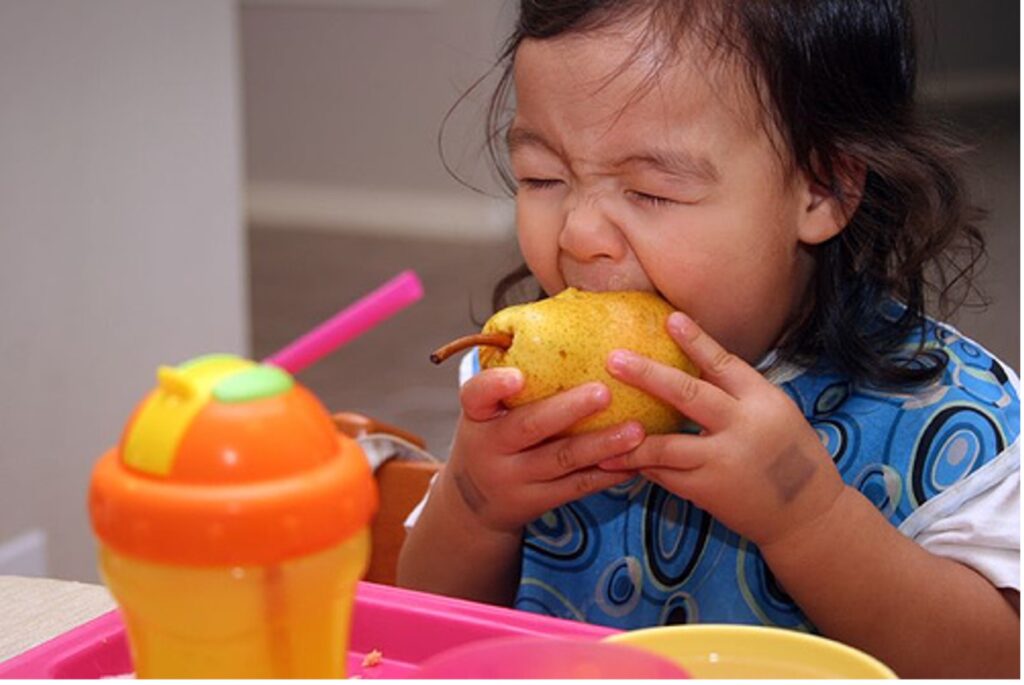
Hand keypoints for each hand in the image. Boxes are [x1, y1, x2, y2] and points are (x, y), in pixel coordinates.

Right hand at [441, 367, 643, 534]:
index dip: (495, 385)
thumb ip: (513, 377)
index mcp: (477, 416)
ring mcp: (514, 478)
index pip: (475, 396)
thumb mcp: (488, 412)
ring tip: (636, 431)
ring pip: (562, 460)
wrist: (474, 503)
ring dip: (601, 444)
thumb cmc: (494, 437)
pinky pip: (577, 487)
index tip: (518, 376)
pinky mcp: (537, 501)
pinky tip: (635, 461)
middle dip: (568, 410)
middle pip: (528, 427)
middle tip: (604, 392)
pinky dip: (608, 473)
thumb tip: (568, 310)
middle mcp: (490, 448)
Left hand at [599, 312, 844, 547]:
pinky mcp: (709, 491)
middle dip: (648, 375)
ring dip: (629, 439)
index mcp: (763, 401)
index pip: (724, 363)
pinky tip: (615, 458)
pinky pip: (665, 475)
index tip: (670, 317)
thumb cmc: (790, 457)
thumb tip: (693, 358)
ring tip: (596, 432)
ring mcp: (724, 461)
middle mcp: (743, 428)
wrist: (809, 517)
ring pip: (666, 446)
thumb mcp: (776, 413)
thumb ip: (738, 391)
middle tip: (614, 359)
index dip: (696, 340)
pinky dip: (641, 465)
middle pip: (689, 395)